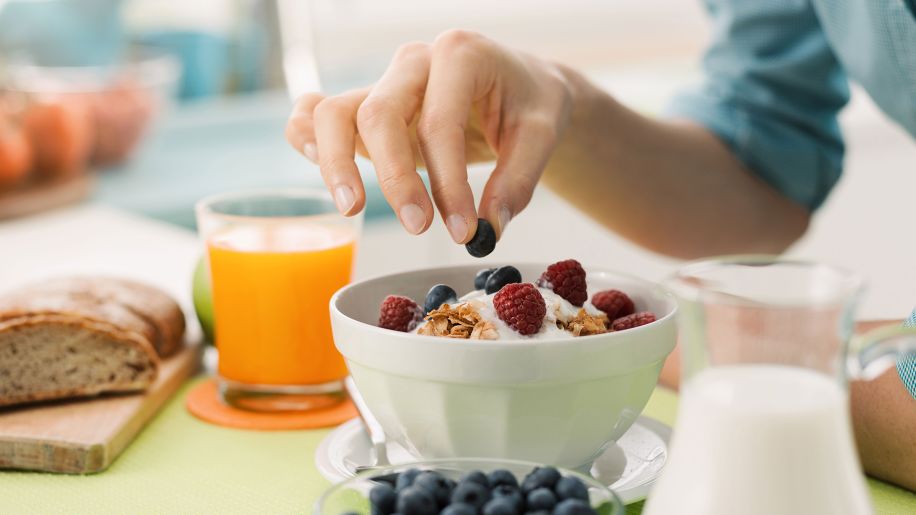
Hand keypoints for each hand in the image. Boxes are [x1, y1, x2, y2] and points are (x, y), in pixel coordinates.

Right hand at [285, 30, 572, 242]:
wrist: (521, 86)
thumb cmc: (530, 103)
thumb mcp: (542, 135)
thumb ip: (518, 182)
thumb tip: (489, 228)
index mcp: (460, 55)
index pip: (439, 123)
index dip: (448, 183)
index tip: (464, 230)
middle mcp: (414, 62)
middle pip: (379, 114)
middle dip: (395, 178)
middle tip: (419, 227)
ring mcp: (384, 82)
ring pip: (334, 112)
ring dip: (336, 163)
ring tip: (352, 209)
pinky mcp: (367, 106)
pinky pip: (317, 112)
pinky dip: (305, 136)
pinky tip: (311, 161)